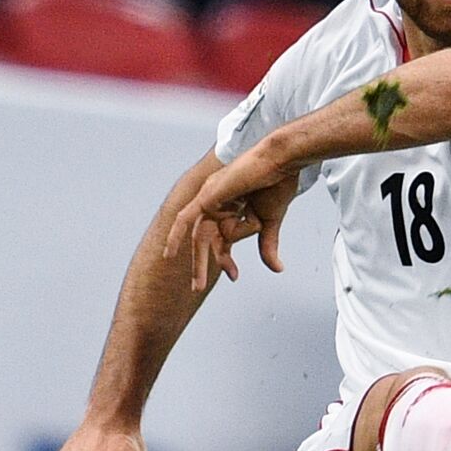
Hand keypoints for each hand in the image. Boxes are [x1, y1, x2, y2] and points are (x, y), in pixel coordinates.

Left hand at [164, 143, 300, 289]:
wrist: (282, 161)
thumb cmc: (278, 184)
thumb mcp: (270, 222)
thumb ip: (267, 245)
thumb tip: (276, 269)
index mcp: (230, 205)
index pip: (221, 238)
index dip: (225, 259)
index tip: (234, 276)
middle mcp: (216, 201)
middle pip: (205, 238)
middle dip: (201, 265)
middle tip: (197, 288)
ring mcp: (210, 197)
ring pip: (203, 235)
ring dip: (198, 260)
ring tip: (200, 283)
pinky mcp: (208, 196)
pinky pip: (185, 219)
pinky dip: (176, 235)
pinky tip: (169, 254)